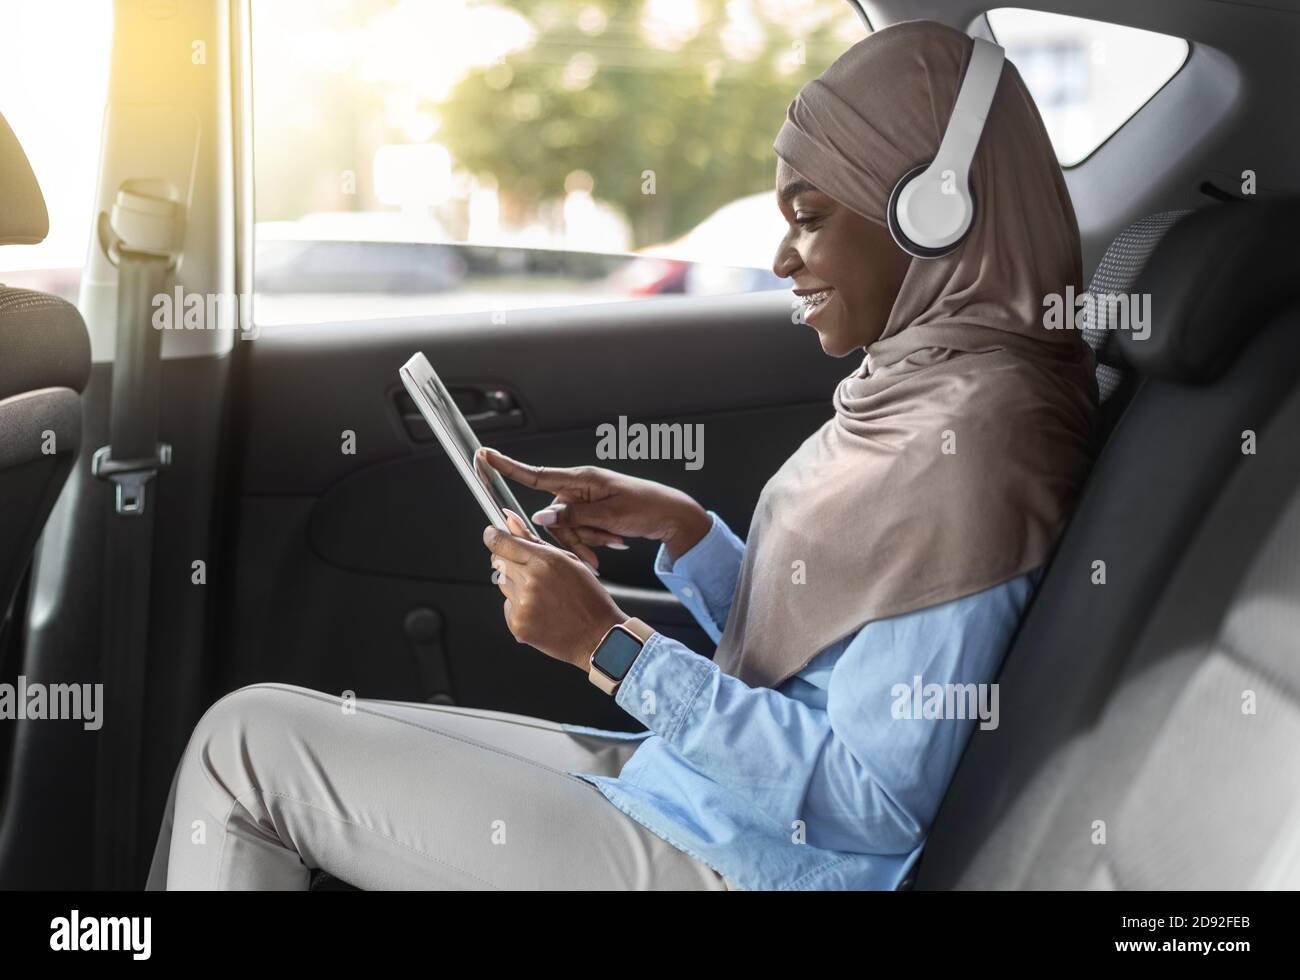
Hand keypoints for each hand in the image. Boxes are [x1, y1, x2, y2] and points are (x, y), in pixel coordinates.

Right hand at [476, 448, 711, 566]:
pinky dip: (594, 539)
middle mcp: (579, 487)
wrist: (671, 515)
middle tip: (598, 549)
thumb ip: (573, 516)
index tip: (484, 456)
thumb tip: (540, 516)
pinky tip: (615, 541)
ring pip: (567, 527)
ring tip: (614, 541)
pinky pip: (581, 530)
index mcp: (581, 479)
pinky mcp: (594, 511)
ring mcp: (586, 500)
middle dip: (572, 535)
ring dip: (587, 540)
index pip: (536, 474)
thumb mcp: (609, 514)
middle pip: (554, 516)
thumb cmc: (645, 508)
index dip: (508, 467)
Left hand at [483, 510, 627, 670]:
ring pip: (502, 583)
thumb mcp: (568, 561)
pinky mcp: (517, 625)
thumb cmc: (588, 597)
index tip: (492, 534)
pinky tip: (540, 611)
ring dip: (515, 584)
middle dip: (509, 560)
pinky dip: (518, 607)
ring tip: (542, 594)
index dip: (492, 535)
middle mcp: (530, 582)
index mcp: (544, 562)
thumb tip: (509, 520)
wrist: (597, 636)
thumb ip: (534, 541)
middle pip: (497, 561)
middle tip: (531, 570)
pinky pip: (507, 606)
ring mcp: (522, 606)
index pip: (500, 542)